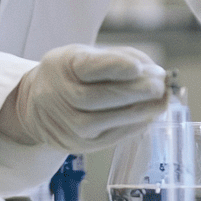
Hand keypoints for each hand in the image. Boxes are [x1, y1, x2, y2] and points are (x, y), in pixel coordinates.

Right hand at [0, 44, 167, 151]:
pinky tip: (149, 115)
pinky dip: (135, 125)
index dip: (116, 66)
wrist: (37, 106)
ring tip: (162, 100)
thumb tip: (155, 72)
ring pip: (109, 119)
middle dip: (136, 91)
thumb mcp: (84, 54)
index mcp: (64, 66)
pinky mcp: (82, 145)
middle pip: (101, 96)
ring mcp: (70, 125)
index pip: (90, 67)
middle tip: (161, 84)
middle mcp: (62, 97)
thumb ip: (119, 59)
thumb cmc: (70, 74)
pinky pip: (113, 136)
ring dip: (141, 110)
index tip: (139, 67)